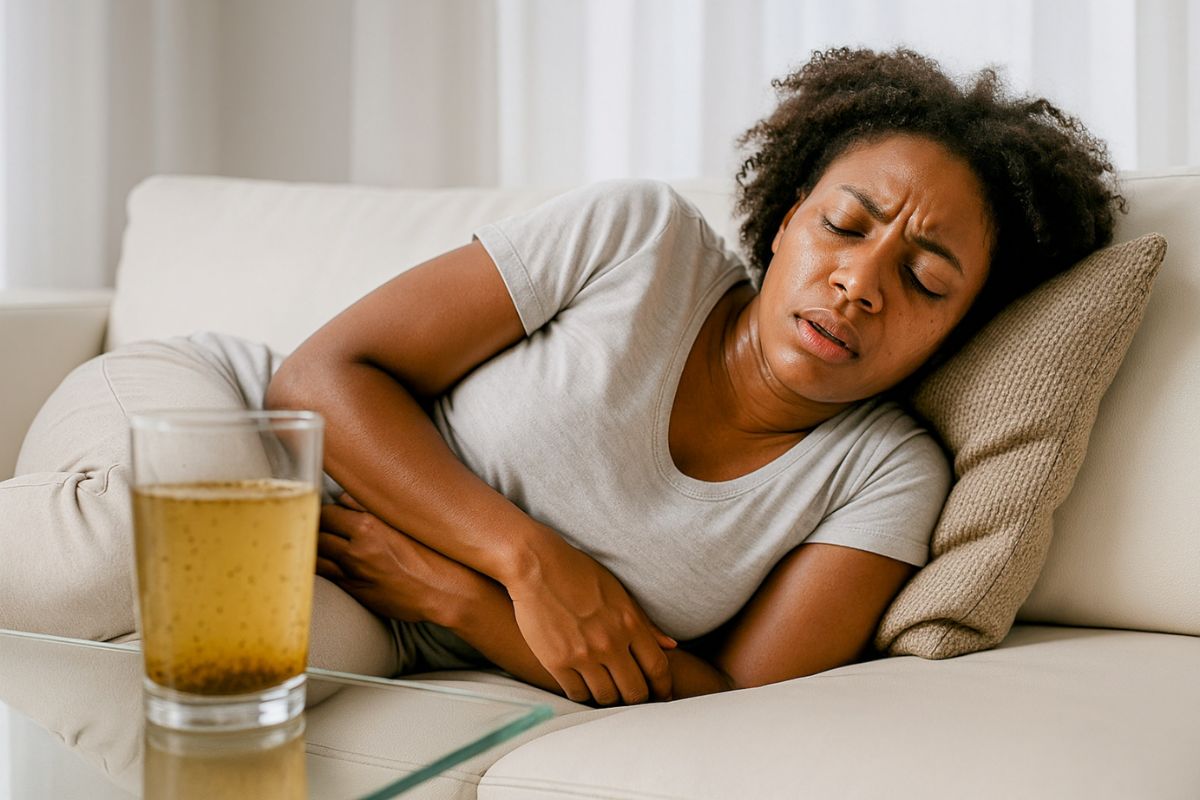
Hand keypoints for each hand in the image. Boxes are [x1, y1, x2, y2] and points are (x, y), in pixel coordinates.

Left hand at [317, 493, 484, 625]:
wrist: (447, 590)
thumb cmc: (433, 553)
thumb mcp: (405, 521)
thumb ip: (371, 507)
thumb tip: (345, 497)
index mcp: (368, 526)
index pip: (326, 513)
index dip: (324, 513)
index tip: (325, 513)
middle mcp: (357, 549)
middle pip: (317, 534)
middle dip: (314, 530)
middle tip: (317, 527)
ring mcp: (354, 573)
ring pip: (317, 557)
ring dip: (315, 551)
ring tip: (317, 546)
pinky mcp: (356, 592)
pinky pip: (328, 578)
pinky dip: (323, 569)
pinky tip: (325, 565)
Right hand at [507, 534, 676, 705]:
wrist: (537, 566)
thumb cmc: (580, 574)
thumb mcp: (619, 593)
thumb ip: (645, 623)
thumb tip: (672, 646)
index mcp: (629, 623)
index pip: (658, 668)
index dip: (663, 688)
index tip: (661, 695)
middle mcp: (609, 642)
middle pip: (635, 691)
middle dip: (637, 699)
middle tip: (633, 698)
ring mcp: (583, 654)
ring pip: (606, 697)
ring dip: (609, 698)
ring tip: (607, 691)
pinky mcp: (556, 661)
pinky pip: (577, 694)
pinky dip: (583, 694)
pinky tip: (583, 685)